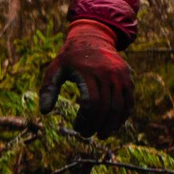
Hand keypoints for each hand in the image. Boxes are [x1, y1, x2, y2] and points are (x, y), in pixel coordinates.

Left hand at [38, 19, 132, 137]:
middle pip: (105, 107)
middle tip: (87, 135)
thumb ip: (48, 89)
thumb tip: (44, 111)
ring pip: (120, 106)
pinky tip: (114, 125)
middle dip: (96, 125)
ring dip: (112, 125)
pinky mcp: (128, 78)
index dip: (85, 119)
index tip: (77, 127)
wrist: (93, 38)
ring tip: (102, 134)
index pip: (90, 102)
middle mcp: (106, 73)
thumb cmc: (70, 58)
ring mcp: (120, 75)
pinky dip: (123, 115)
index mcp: (88, 72)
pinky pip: (129, 101)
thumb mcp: (55, 69)